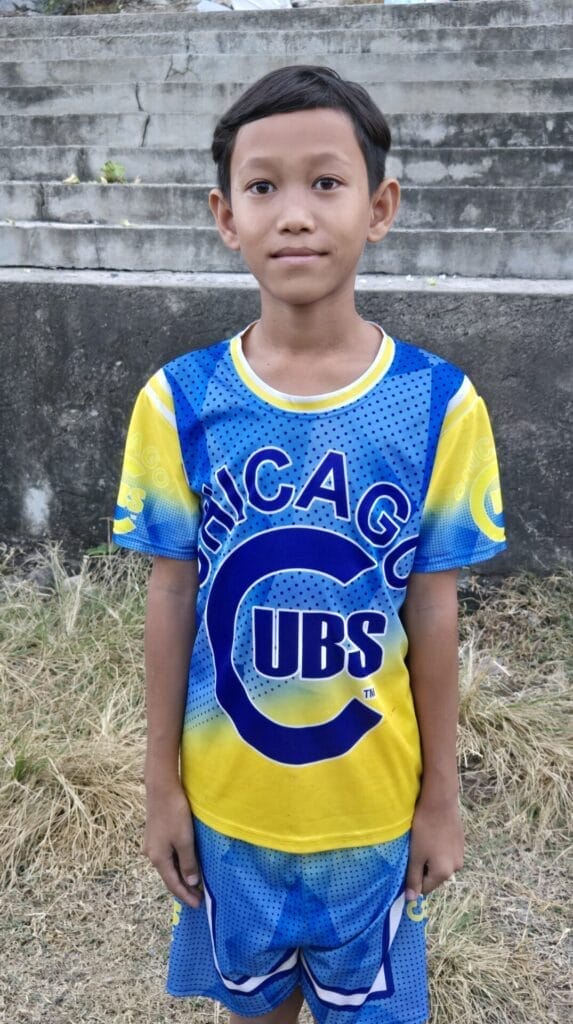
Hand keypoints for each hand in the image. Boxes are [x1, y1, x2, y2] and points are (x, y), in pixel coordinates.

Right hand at [143, 782, 202, 908]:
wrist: (161, 788)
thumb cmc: (175, 814)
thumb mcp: (185, 840)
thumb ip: (188, 863)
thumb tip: (191, 882)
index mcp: (157, 858)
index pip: (173, 884)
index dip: (186, 896)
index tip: (198, 905)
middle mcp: (151, 854)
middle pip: (169, 876)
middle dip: (184, 887)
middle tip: (199, 897)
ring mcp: (151, 844)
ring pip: (168, 866)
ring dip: (181, 875)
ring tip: (194, 883)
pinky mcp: (154, 835)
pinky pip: (167, 855)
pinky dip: (177, 863)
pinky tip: (185, 862)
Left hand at [405, 794, 463, 899]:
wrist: (440, 802)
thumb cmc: (424, 829)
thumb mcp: (415, 855)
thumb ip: (413, 878)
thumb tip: (411, 900)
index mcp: (444, 873)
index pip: (425, 888)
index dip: (413, 880)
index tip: (407, 865)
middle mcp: (456, 868)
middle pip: (434, 877)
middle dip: (423, 868)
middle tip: (414, 851)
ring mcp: (461, 855)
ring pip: (441, 864)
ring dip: (431, 858)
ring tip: (423, 841)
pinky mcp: (461, 842)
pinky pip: (447, 853)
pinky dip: (438, 849)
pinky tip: (433, 835)